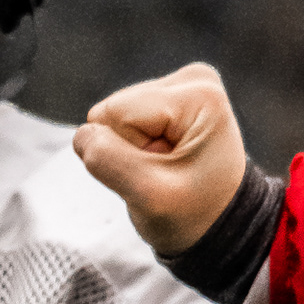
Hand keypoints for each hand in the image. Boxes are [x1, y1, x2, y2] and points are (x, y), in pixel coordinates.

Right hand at [71, 62, 246, 255]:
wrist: (221, 224)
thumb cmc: (194, 215)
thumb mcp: (149, 196)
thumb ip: (108, 160)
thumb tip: (82, 134)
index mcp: (200, 96)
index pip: (117, 114)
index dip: (128, 152)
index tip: (164, 172)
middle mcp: (195, 79)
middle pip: (115, 110)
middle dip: (130, 150)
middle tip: (165, 173)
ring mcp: (183, 85)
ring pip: (115, 115)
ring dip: (134, 151)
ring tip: (168, 168)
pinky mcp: (171, 97)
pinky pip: (123, 118)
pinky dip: (137, 146)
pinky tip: (166, 159)